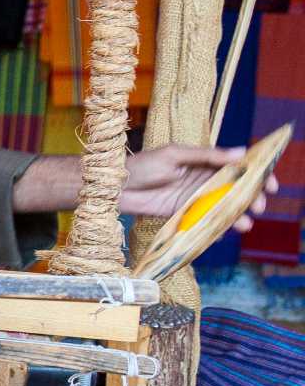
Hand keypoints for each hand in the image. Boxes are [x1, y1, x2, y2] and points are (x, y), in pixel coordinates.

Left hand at [122, 145, 276, 232]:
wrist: (114, 187)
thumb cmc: (142, 165)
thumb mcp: (175, 156)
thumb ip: (206, 156)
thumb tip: (241, 152)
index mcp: (204, 162)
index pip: (237, 167)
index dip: (257, 175)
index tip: (271, 185)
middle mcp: (203, 181)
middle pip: (236, 190)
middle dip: (251, 198)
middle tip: (258, 206)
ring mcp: (195, 199)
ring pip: (224, 208)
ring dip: (238, 216)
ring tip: (244, 224)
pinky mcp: (184, 215)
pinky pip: (207, 221)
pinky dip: (217, 228)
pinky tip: (224, 233)